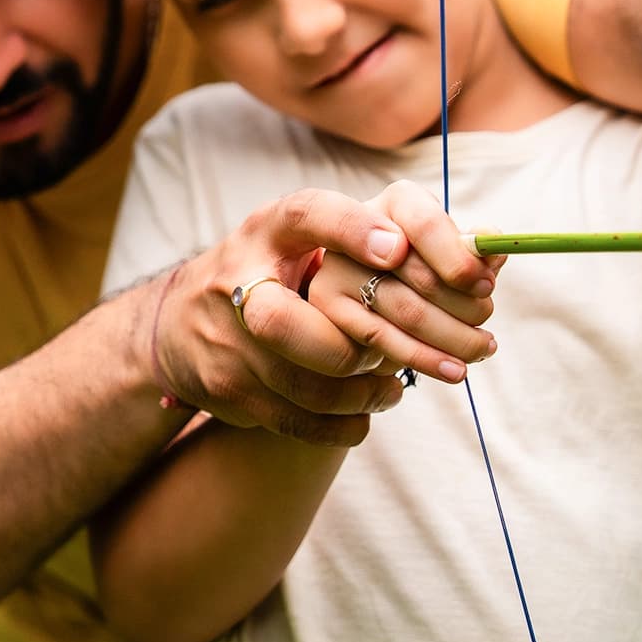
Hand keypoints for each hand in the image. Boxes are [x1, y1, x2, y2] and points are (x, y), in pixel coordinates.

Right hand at [157, 188, 417, 445]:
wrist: (180, 322)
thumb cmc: (269, 269)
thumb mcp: (295, 237)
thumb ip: (358, 236)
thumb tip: (461, 248)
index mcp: (266, 231)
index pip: (305, 216)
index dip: (350, 230)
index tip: (398, 248)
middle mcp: (236, 280)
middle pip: (282, 322)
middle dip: (346, 347)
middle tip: (390, 354)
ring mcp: (226, 342)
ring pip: (300, 384)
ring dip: (359, 393)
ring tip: (395, 386)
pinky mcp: (228, 390)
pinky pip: (296, 421)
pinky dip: (341, 424)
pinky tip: (366, 414)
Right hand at [307, 181, 498, 383]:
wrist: (371, 287)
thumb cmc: (424, 264)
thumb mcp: (450, 251)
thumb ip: (472, 249)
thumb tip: (494, 246)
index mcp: (399, 203)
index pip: (424, 222)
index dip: (456, 257)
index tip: (485, 285)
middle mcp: (360, 227)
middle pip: (418, 272)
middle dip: (464, 303)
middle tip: (487, 316)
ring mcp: (338, 266)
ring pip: (404, 310)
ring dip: (453, 336)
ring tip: (482, 346)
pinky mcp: (328, 306)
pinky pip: (381, 339)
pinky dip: (425, 358)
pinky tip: (455, 369)